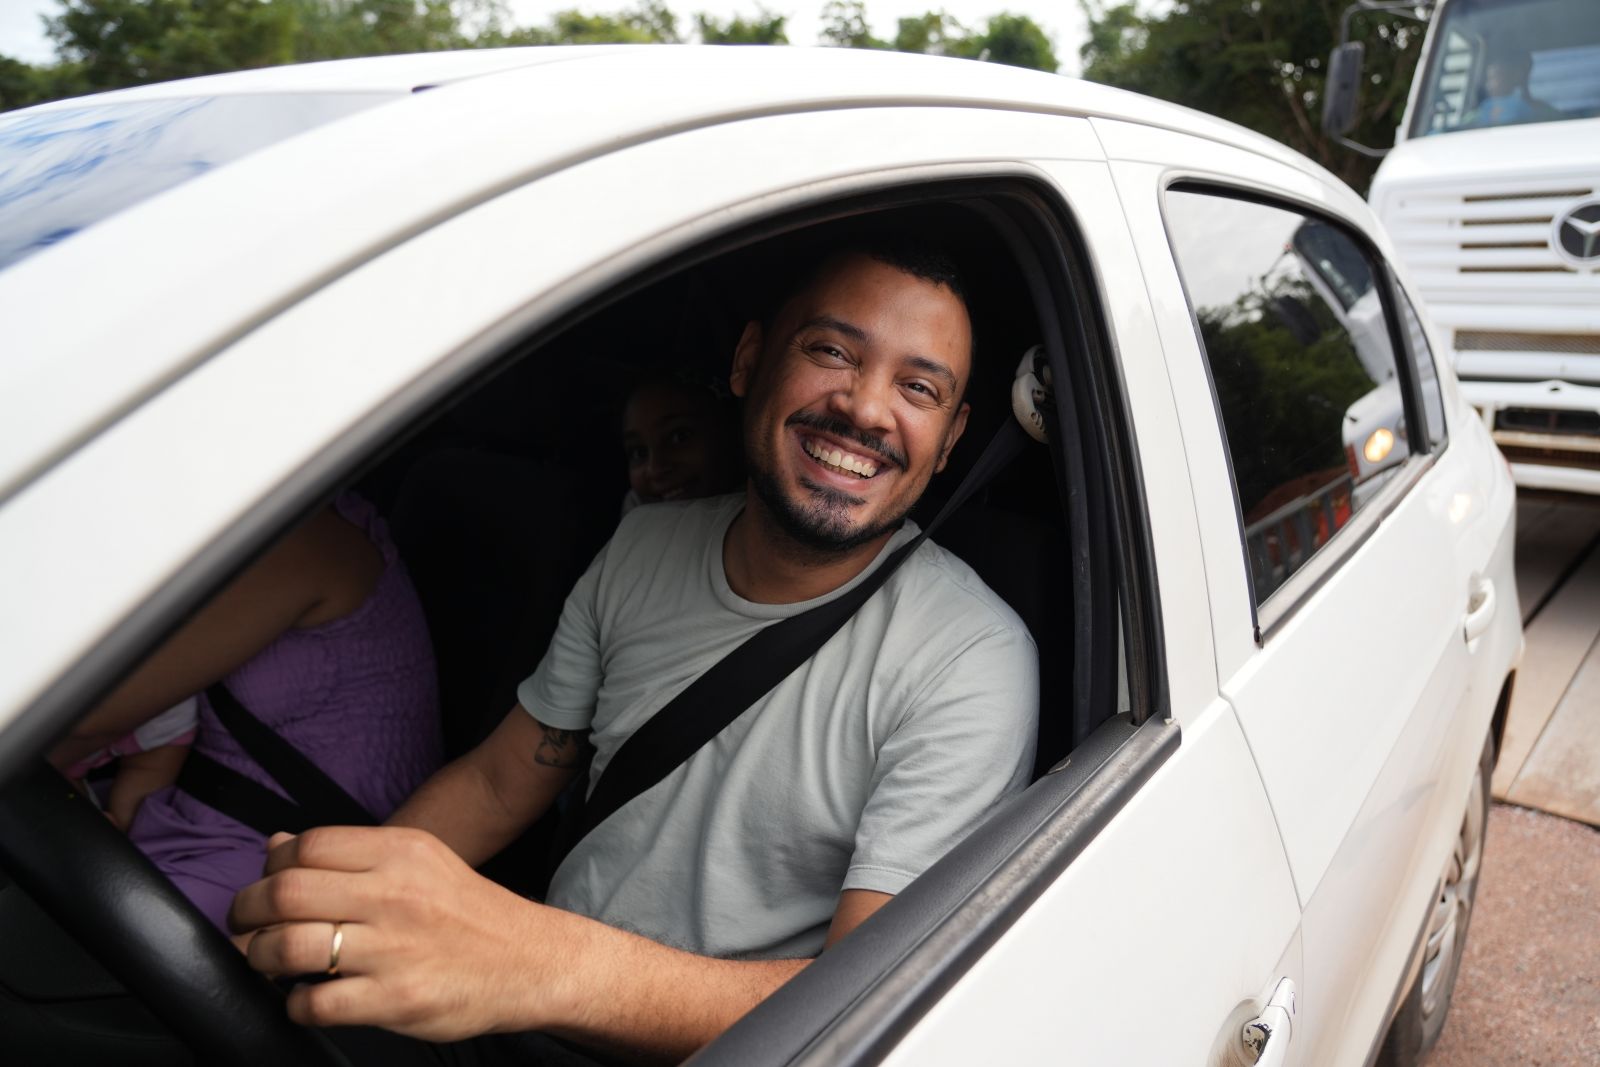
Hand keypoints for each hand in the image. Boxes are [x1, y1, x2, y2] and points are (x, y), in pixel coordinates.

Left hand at [229, 827, 571, 1040]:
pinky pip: (315, 1004)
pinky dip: (296, 1005)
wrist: (529, 960)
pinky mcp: (396, 998)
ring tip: (269, 962)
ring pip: (289, 947)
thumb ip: (349, 855)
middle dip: (248, 912)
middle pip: (286, 892)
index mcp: (401, 852)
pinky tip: (306, 998)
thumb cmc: (467, 913)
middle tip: (247, 927)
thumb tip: (275, 847)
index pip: (308, 845)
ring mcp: (395, 949)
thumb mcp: (418, 863)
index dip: (272, 866)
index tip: (267, 886)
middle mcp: (396, 894)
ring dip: (262, 958)